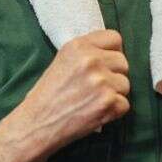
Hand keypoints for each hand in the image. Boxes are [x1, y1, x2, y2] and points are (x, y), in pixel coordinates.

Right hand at [10, 30, 129, 154]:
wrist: (36, 124)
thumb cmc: (47, 95)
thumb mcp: (62, 61)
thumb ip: (86, 53)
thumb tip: (110, 53)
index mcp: (78, 46)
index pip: (114, 38)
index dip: (112, 52)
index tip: (105, 64)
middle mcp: (91, 60)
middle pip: (123, 62)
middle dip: (114, 75)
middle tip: (97, 88)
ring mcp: (101, 81)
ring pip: (125, 84)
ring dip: (114, 95)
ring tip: (93, 101)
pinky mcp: (108, 102)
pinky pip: (125, 104)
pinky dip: (114, 112)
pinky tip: (96, 113)